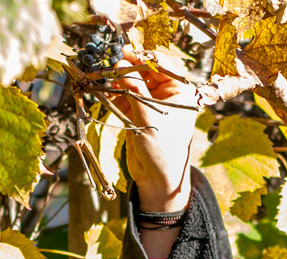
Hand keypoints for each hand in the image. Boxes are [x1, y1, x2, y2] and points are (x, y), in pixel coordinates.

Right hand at [111, 50, 200, 212]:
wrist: (157, 178)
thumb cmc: (162, 149)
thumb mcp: (148, 117)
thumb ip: (135, 90)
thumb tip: (122, 66)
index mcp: (181, 92)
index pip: (161, 65)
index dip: (142, 57)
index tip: (123, 53)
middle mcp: (169, 94)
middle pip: (146, 71)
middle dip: (127, 68)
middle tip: (109, 67)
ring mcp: (153, 102)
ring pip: (134, 82)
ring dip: (118, 81)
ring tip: (104, 81)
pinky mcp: (140, 112)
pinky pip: (126, 95)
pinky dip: (115, 93)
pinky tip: (105, 93)